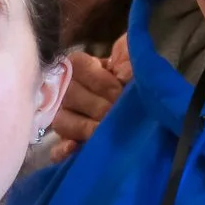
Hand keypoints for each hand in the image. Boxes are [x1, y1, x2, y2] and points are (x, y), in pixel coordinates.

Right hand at [48, 44, 129, 163]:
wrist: (149, 104)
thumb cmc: (136, 75)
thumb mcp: (134, 57)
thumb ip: (127, 53)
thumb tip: (121, 75)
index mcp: (81, 67)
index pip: (76, 66)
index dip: (98, 79)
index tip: (119, 88)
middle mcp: (67, 91)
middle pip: (69, 95)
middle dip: (97, 105)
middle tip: (115, 111)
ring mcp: (66, 118)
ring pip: (61, 121)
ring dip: (83, 126)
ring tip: (102, 130)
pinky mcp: (70, 143)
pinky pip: (56, 149)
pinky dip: (62, 150)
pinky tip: (74, 148)